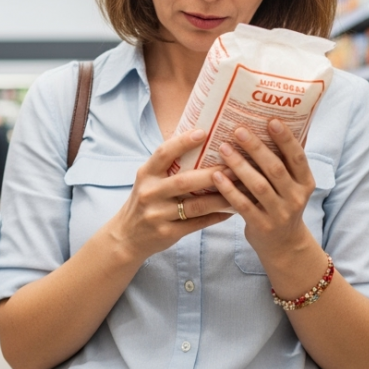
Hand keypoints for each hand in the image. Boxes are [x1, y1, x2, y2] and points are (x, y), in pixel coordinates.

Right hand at [100, 129, 234, 263]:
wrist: (127, 236)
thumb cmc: (145, 201)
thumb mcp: (148, 180)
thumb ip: (168, 165)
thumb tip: (200, 139)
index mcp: (146, 174)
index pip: (163, 154)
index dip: (182, 142)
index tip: (203, 132)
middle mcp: (150, 193)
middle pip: (184, 181)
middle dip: (212, 174)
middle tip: (235, 166)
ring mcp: (158, 215)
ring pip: (195, 206)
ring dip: (221, 198)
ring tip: (241, 190)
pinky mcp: (167, 233)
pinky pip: (197, 224)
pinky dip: (216, 216)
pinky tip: (231, 210)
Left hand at [212, 120, 319, 276]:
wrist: (284, 245)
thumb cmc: (282, 204)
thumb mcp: (292, 185)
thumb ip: (284, 162)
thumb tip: (272, 123)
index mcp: (305, 182)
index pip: (298, 157)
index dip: (286, 139)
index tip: (272, 120)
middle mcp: (296, 197)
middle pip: (275, 169)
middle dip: (256, 148)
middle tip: (238, 130)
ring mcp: (280, 214)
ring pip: (259, 186)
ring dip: (240, 166)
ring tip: (223, 148)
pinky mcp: (262, 226)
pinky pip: (243, 205)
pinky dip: (229, 190)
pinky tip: (217, 176)